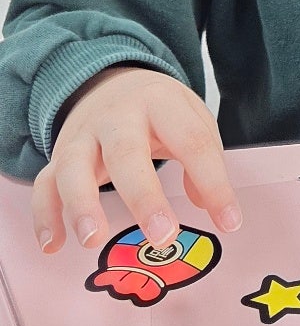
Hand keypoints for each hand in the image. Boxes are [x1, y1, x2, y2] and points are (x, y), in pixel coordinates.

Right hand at [31, 66, 240, 254]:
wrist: (110, 79)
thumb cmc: (158, 110)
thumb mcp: (191, 118)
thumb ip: (204, 158)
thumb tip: (207, 206)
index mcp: (160, 103)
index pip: (191, 142)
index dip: (214, 184)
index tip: (230, 222)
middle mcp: (117, 117)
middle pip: (127, 153)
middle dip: (144, 197)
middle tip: (163, 236)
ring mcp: (82, 136)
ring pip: (73, 167)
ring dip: (81, 204)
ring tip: (94, 240)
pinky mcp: (59, 155)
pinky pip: (45, 184)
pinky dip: (44, 215)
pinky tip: (53, 245)